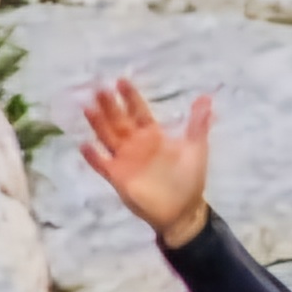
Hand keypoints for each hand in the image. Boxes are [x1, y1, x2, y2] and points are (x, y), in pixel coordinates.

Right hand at [79, 79, 214, 247]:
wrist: (183, 211)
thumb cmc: (189, 179)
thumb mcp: (196, 148)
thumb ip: (198, 124)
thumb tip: (206, 97)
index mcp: (152, 135)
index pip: (138, 111)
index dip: (130, 97)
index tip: (121, 80)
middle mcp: (135, 144)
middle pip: (119, 120)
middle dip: (109, 105)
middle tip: (99, 88)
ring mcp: (124, 160)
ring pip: (107, 137)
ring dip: (98, 124)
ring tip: (88, 108)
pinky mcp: (117, 177)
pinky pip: (102, 164)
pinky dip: (93, 156)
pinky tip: (85, 145)